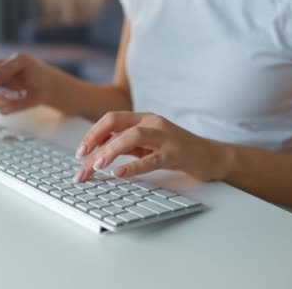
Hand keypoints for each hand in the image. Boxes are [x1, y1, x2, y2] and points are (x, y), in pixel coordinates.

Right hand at [0, 53, 56, 114]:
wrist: (47, 85)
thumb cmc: (33, 69)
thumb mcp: (22, 60)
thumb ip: (6, 67)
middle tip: (7, 89)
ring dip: (4, 98)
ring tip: (19, 92)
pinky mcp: (5, 108)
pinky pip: (2, 110)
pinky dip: (12, 105)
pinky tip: (22, 98)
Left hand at [73, 112, 222, 181]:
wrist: (211, 156)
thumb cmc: (176, 150)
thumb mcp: (148, 144)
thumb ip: (125, 144)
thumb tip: (96, 151)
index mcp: (144, 118)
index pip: (111, 119)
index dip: (92, 133)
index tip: (80, 152)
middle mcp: (153, 122)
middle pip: (116, 124)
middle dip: (94, 141)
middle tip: (80, 161)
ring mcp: (165, 136)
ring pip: (132, 136)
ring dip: (110, 150)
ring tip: (96, 166)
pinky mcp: (176, 153)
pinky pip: (151, 159)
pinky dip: (133, 166)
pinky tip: (119, 174)